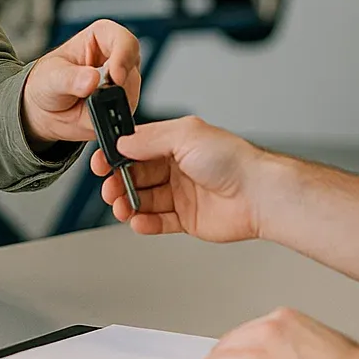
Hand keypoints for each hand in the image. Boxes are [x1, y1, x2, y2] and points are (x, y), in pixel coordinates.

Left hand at [20, 19, 141, 145]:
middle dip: (116, 87)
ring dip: (111, 105)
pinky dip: (110, 118)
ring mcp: (123, 83)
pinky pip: (125, 115)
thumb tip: (91, 80)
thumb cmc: (47, 81)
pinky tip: (92, 115)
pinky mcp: (123, 105)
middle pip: (132, 70)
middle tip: (93, 96)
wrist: (45, 110)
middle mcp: (117, 58)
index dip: (124, 57)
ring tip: (85, 105)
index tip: (114, 77)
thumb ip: (70, 78)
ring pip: (132, 95)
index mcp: (102, 38)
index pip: (125, 41)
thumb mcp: (51, 76)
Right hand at [91, 115, 269, 242]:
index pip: (137, 148)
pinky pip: (159, 221)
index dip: (117, 156)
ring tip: (121, 208)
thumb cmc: (232, 160)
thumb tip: (123, 143)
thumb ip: (150, 139)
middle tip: (110, 189)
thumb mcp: (186, 136)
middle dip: (119, 182)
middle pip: (137, 175)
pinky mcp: (188, 218)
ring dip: (128, 203)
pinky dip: (145, 223)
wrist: (258, 195)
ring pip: (144, 199)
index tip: (100, 164)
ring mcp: (182, 193)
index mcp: (176, 142)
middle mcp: (178, 167)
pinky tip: (137, 221)